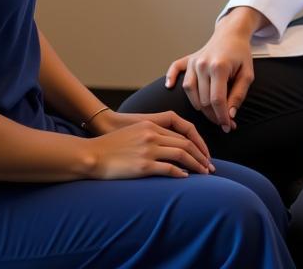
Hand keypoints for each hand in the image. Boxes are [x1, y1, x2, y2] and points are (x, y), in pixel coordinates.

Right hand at [85, 115, 215, 180]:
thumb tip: (168, 145)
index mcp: (151, 125)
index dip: (196, 144)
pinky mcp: (143, 166)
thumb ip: (152, 133)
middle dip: (201, 156)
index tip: (203, 154)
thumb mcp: (134, 131)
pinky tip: (186, 177)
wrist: (93, 154)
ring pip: (182, 155)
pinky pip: (169, 169)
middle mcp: (152, 135)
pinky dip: (181, 173)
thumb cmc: (111, 145)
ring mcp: (148, 150)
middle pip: (186, 144)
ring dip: (196, 165)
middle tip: (210, 167)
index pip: (182, 133)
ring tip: (204, 173)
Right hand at [165, 8, 264, 132]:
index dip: (223, 117)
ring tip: (211, 113)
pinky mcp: (188, 59)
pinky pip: (175, 69)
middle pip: (203, 100)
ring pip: (190, 92)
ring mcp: (193, 61)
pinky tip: (169, 87)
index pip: (217, 100)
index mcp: (219, 67)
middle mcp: (203, 64)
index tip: (228, 127)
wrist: (231, 34)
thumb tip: (230, 115)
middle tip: (224, 122)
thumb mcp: (248, 74)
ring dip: (199, 107)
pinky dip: (171, 78)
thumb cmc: (241, 55)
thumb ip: (239, 95)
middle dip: (214, 115)